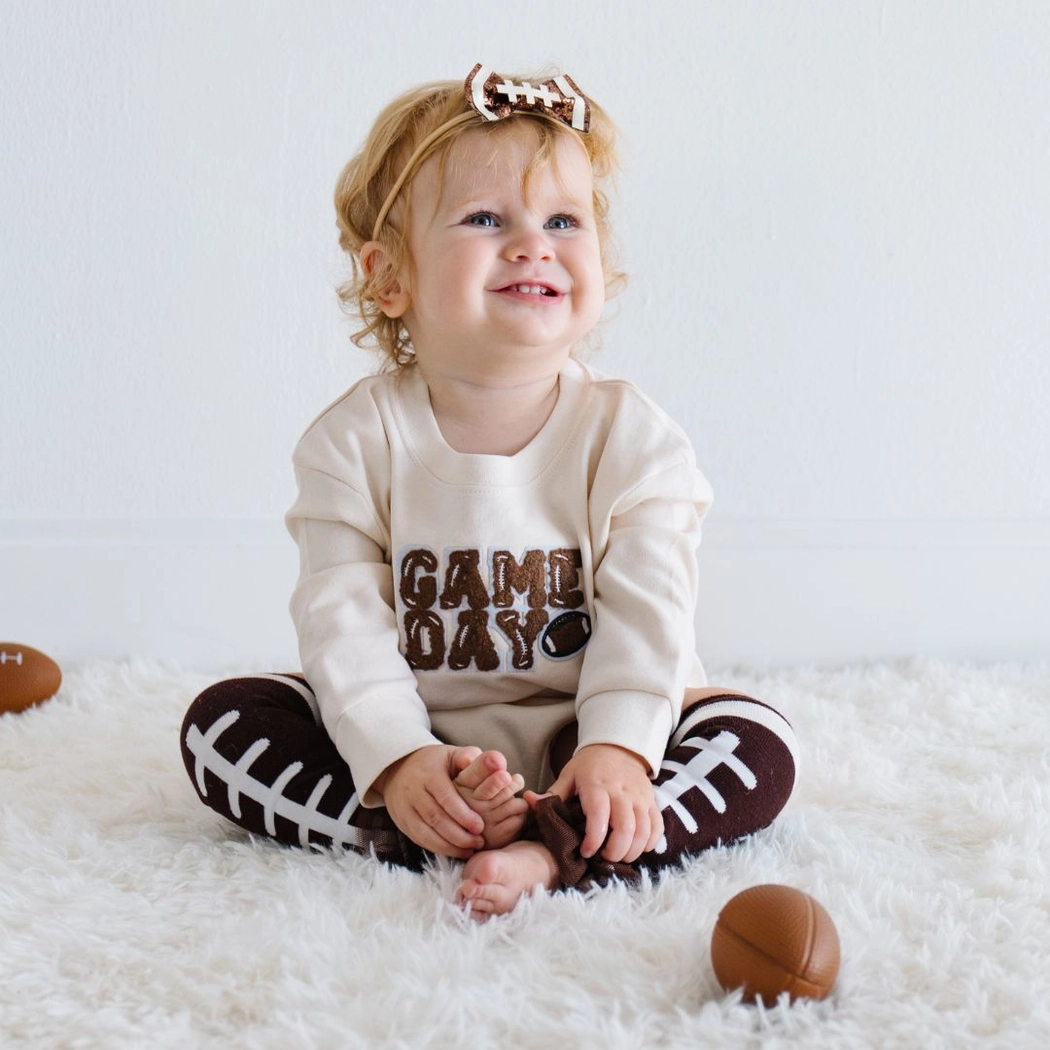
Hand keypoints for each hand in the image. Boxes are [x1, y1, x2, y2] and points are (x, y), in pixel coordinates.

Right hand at [375, 745, 485, 857]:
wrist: (399, 768)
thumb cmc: (435, 763)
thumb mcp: (450, 754)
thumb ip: (469, 756)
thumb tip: (492, 762)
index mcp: (428, 774)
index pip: (445, 797)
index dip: (462, 814)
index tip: (480, 827)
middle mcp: (413, 791)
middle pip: (435, 817)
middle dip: (458, 834)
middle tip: (479, 842)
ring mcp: (404, 808)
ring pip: (425, 833)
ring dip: (448, 846)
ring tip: (470, 850)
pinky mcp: (402, 822)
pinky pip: (419, 839)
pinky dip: (437, 848)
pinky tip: (455, 851)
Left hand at [530, 743, 662, 863]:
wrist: (618, 748)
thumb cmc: (589, 766)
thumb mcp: (568, 775)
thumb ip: (552, 794)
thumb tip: (528, 801)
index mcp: (597, 785)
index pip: (599, 815)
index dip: (593, 839)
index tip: (585, 852)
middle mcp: (621, 791)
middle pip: (625, 828)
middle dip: (614, 852)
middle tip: (602, 858)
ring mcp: (640, 797)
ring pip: (644, 831)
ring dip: (632, 851)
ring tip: (617, 856)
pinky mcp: (651, 802)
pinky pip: (656, 827)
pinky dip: (649, 843)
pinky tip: (635, 848)